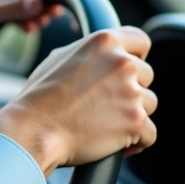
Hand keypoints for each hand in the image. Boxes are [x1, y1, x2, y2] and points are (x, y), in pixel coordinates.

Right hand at [0, 26, 156, 175]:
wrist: (35, 128)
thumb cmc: (40, 96)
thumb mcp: (60, 58)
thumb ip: (90, 54)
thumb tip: (102, 56)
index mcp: (104, 42)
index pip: (141, 40)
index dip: (136, 56)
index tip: (128, 70)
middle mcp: (122, 63)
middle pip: (147, 75)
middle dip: (131, 89)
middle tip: (106, 102)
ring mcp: (131, 92)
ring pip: (149, 104)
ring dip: (133, 114)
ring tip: (106, 122)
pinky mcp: (136, 121)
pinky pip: (149, 133)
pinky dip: (137, 141)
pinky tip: (118, 142)